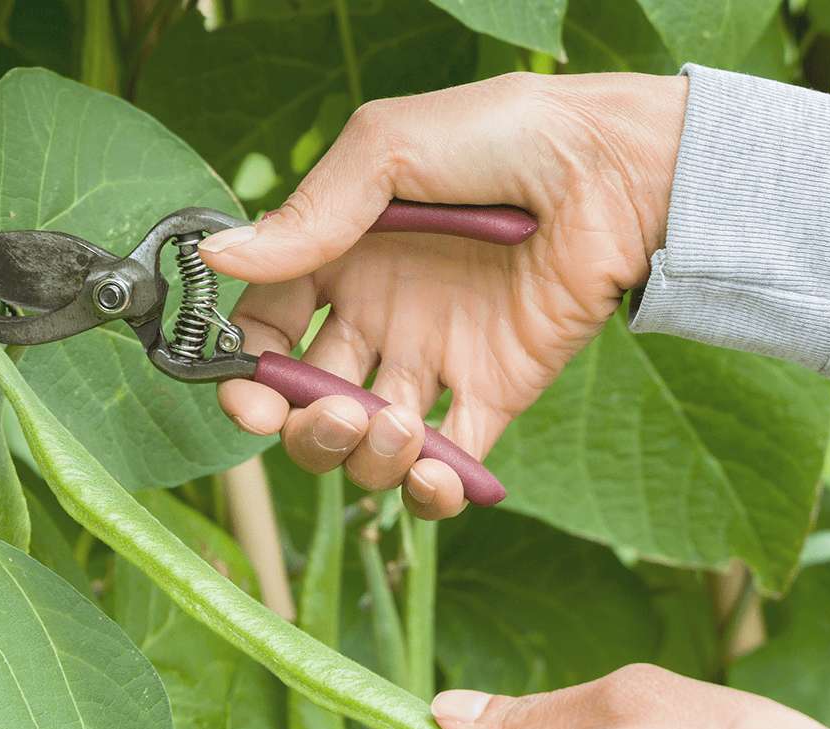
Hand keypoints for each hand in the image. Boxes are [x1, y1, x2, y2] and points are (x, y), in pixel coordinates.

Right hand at [200, 72, 688, 517]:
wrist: (613, 169)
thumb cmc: (503, 136)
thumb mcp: (387, 150)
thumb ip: (308, 215)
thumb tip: (217, 260)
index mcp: (344, 261)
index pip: (269, 335)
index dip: (249, 376)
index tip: (249, 398)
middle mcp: (382, 316)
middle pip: (312, 405)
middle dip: (306, 430)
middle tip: (337, 413)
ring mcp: (437, 359)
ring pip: (371, 446)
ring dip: (366, 458)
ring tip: (397, 425)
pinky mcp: (497, 392)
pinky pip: (451, 463)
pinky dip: (431, 491)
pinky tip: (431, 473)